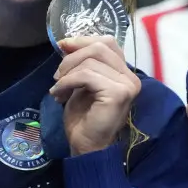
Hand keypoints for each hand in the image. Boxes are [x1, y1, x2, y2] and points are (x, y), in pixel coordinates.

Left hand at [50, 35, 142, 155]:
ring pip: (91, 60)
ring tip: (57, 88)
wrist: (87, 146)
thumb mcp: (81, 83)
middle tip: (57, 75)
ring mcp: (127, 84)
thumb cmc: (84, 118)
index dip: (82, 40)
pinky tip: (59, 95)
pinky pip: (87, 75)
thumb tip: (66, 42)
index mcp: (124, 72)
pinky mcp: (118, 93)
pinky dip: (67, 82)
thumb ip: (81, 63)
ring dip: (67, 73)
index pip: (107, 42)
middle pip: (99, 47)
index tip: (61, 46)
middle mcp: (130, 76)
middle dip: (72, 57)